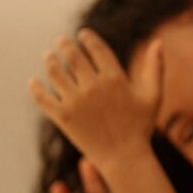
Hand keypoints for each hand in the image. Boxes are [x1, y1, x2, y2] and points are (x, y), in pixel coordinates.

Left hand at [28, 29, 162, 172]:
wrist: (124, 157)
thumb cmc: (140, 127)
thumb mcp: (153, 96)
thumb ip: (155, 68)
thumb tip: (158, 41)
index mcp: (115, 79)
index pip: (96, 49)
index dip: (87, 38)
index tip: (82, 34)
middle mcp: (93, 87)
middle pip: (73, 57)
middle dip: (65, 45)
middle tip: (60, 41)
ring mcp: (76, 102)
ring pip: (56, 73)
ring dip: (50, 61)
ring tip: (48, 57)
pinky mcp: (63, 117)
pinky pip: (43, 97)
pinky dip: (35, 88)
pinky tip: (33, 81)